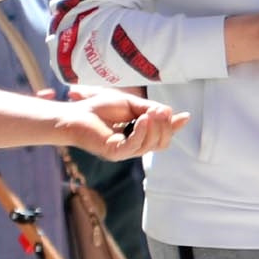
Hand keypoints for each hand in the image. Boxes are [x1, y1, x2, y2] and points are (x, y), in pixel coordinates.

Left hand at [61, 91, 184, 158]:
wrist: (74, 114)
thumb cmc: (98, 108)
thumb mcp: (130, 104)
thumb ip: (149, 109)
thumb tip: (171, 112)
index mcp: (138, 136)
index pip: (161, 136)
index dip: (173, 127)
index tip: (185, 116)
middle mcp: (134, 147)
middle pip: (162, 143)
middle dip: (166, 127)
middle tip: (161, 110)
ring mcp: (125, 152)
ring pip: (151, 145)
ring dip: (155, 127)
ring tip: (150, 112)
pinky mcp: (114, 153)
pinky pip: (135, 146)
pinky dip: (142, 131)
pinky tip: (142, 119)